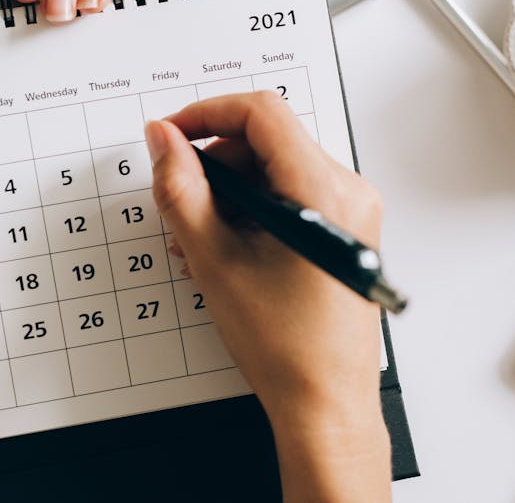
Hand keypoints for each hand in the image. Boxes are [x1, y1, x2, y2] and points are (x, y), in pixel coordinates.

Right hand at [144, 92, 391, 502]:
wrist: (325, 402)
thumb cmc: (287, 347)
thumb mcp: (215, 261)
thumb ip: (181, 190)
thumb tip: (163, 141)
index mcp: (323, 190)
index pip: (261, 113)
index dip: (205, 114)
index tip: (170, 136)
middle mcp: (348, 191)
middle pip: (267, 140)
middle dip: (214, 164)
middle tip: (180, 203)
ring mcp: (351, 211)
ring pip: (275, 168)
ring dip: (230, 192)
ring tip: (201, 240)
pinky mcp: (344, 230)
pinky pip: (291, 194)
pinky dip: (252, 211)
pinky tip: (227, 250)